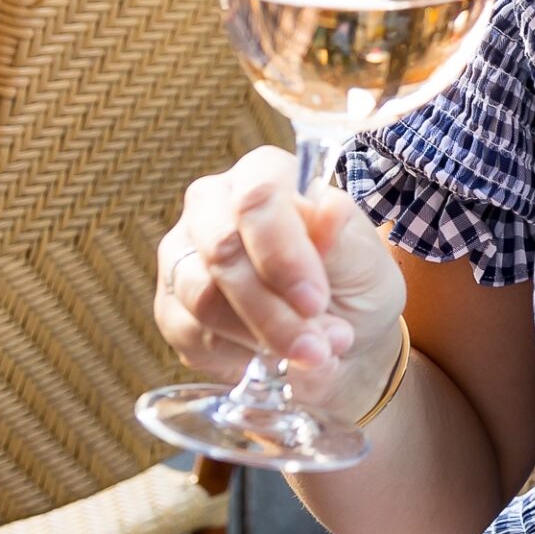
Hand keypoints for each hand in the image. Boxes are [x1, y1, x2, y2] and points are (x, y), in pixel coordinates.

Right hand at [154, 145, 406, 412]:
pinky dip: (243, 358)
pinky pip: (193, 336)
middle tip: (318, 345)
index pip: (257, 197)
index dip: (283, 252)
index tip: (315, 301)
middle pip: (222, 251)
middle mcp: (211, 206)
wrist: (341, 338)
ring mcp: (182, 256)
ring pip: (203, 299)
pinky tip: (276, 359)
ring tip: (314, 354)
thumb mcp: (364, 261)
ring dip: (264, 337)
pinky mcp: (171, 309)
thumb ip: (342, 237)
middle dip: (272, 308)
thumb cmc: (352, 283)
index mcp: (263, 174)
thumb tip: (330, 209)